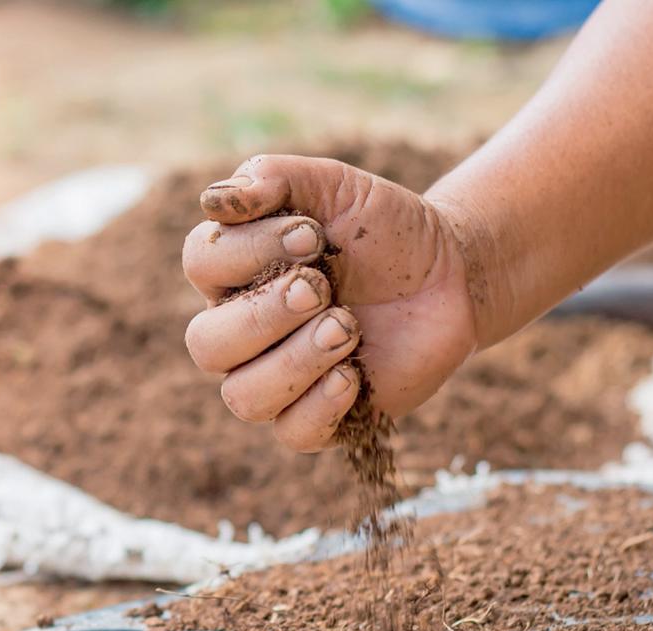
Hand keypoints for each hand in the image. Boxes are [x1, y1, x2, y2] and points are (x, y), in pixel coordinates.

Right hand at [182, 154, 482, 451]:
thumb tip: (216, 201)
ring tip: (346, 328)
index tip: (313, 235)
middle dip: (264, 315)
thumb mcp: (333, 185)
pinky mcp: (322, 418)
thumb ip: (272, 177)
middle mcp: (243, 331)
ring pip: (243, 397)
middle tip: (322, 288)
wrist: (452, 273)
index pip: (200, 264)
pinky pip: (292, 432)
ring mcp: (278, 379)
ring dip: (293, 362)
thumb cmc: (382, 228)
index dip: (247, 251)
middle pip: (206, 344)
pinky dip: (319, 405)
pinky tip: (353, 374)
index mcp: (234, 273)